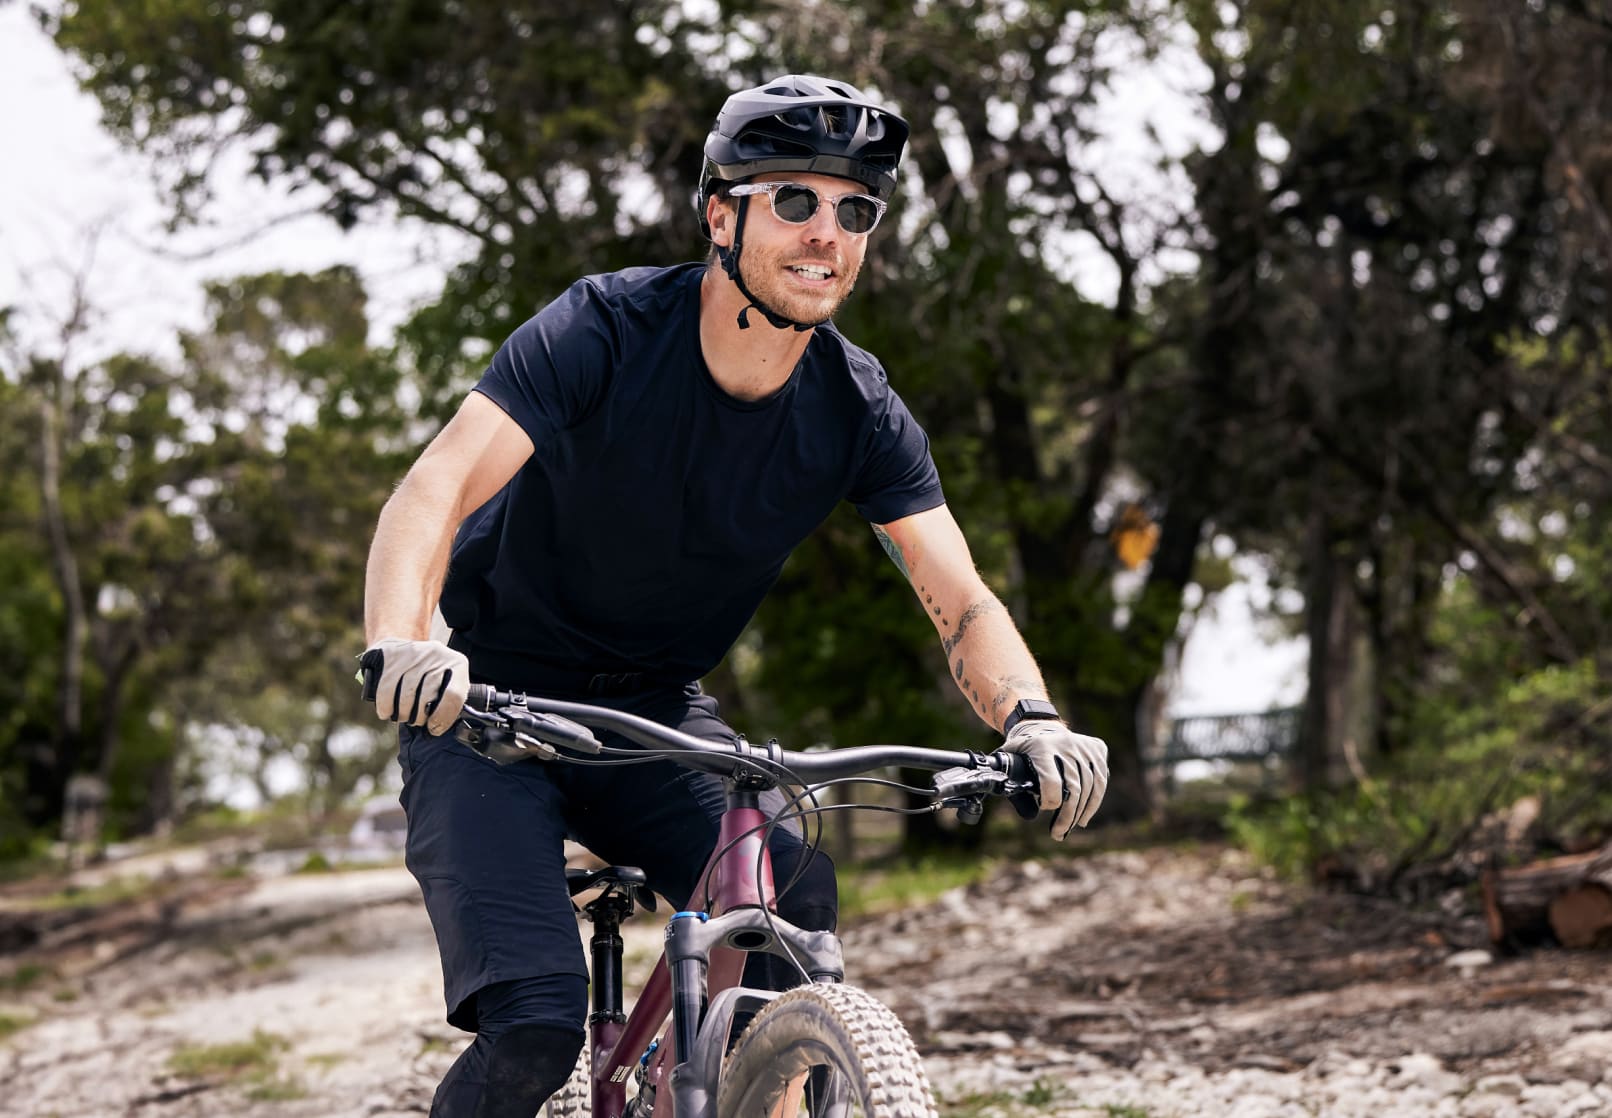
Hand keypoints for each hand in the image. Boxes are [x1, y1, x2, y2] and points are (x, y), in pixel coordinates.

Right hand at [363, 638, 469, 736]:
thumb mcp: (447, 682)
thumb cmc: (430, 674)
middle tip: (414, 721)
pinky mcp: (391, 652)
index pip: (454, 695)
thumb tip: (437, 728)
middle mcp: (437, 653)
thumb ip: (448, 702)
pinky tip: (385, 711)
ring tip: (400, 717)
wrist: (406, 644)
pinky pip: (386, 686)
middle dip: (418, 716)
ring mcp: (413, 651)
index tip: (433, 728)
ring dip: (401, 712)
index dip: (443, 717)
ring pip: (406, 692)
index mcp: (457, 664)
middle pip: (426, 695)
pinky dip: (384, 704)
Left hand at [997, 720, 1108, 838]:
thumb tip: (1028, 814)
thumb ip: (1009, 782)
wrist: (1040, 724)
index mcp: (1041, 747)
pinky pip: (1101, 780)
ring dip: (1081, 813)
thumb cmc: (1022, 750)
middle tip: (1058, 833)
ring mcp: (1084, 746)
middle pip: (1073, 788)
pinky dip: (1094, 802)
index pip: (1051, 781)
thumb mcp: (1009, 760)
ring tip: (1070, 828)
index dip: (1049, 801)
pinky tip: (1083, 817)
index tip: (1044, 808)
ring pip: (1090, 786)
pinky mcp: (1097, 749)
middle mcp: (1066, 744)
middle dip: (1067, 816)